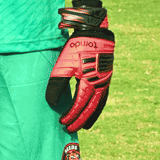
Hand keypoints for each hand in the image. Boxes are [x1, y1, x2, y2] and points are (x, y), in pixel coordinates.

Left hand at [45, 0, 113, 131]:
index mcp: (89, 82)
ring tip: (86, 125)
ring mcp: (105, 80)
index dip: (71, 115)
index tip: (62, 122)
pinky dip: (98, 105)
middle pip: (90, 108)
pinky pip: (103, 96)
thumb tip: (52, 103)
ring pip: (99, 104)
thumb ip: (57, 84)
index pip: (79, 105)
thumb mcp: (64, 64)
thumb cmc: (77, 47)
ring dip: (92, 115)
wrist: (95, 31)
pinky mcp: (107, 75)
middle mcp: (100, 84)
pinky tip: (94, 107)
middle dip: (80, 120)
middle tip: (71, 129)